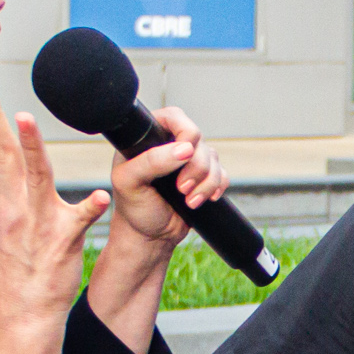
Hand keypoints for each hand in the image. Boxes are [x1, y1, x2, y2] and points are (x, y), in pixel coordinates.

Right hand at [0, 79, 107, 332]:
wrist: (23, 313)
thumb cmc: (6, 273)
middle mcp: (10, 208)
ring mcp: (35, 224)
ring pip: (33, 178)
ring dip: (29, 148)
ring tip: (23, 118)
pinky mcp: (62, 242)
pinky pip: (78, 222)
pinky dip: (89, 210)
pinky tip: (100, 197)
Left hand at [104, 107, 227, 247]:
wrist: (149, 236)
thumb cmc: (133, 208)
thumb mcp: (130, 183)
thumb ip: (151, 162)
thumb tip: (185, 149)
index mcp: (148, 137)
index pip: (174, 117)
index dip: (185, 132)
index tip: (184, 155)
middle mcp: (170, 144)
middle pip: (199, 140)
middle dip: (196, 167)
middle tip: (181, 188)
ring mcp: (188, 160)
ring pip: (213, 158)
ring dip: (205, 183)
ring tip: (189, 201)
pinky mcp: (203, 176)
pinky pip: (222, 174)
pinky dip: (215, 188)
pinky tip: (201, 200)